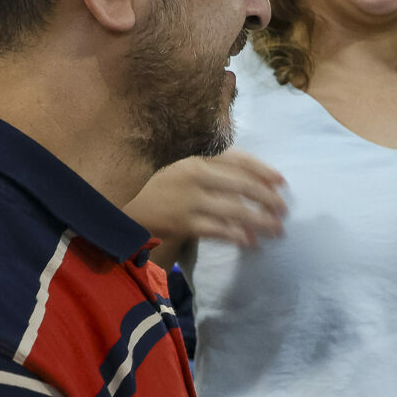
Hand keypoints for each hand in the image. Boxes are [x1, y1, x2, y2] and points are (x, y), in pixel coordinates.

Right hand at [126, 150, 286, 249]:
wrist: (112, 199)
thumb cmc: (147, 181)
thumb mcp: (174, 162)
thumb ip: (202, 164)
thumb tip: (239, 178)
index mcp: (195, 154)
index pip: (239, 159)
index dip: (264, 170)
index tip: (282, 182)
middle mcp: (196, 173)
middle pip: (244, 185)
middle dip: (268, 199)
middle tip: (284, 211)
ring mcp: (190, 198)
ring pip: (236, 210)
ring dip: (261, 221)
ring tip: (276, 230)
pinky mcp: (183, 222)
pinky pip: (219, 230)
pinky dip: (238, 236)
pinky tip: (250, 242)